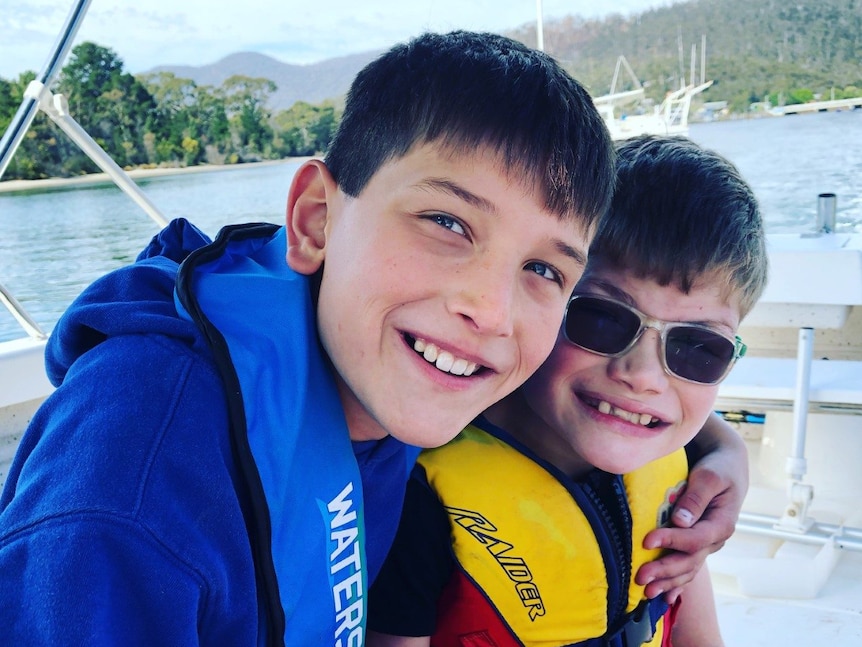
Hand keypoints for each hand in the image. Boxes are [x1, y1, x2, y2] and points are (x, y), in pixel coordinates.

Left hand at [636, 415, 747, 600]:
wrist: (727, 468)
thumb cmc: (717, 468)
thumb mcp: (709, 477)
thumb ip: (696, 498)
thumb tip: (680, 520)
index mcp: (722, 524)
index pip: (695, 538)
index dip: (671, 541)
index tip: (646, 541)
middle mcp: (715, 539)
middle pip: (690, 560)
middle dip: (665, 571)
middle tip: (640, 577)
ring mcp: (707, 544)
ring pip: (688, 569)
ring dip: (667, 582)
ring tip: (646, 593)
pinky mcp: (697, 544)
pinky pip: (687, 568)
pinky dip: (676, 583)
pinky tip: (663, 598)